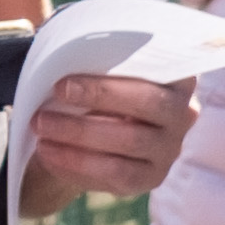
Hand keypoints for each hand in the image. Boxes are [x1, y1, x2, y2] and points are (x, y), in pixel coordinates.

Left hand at [15, 58, 194, 202]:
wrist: (90, 132)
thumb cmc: (96, 85)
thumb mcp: (99, 65)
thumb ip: (97, 55)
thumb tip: (70, 47)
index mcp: (178, 76)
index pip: (162, 67)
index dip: (119, 71)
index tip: (65, 80)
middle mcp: (184, 113)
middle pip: (148, 102)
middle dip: (98, 96)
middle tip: (55, 94)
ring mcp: (171, 149)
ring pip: (130, 140)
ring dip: (79, 132)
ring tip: (41, 124)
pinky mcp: (152, 177)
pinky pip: (117, 173)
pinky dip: (78, 163)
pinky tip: (48, 153)